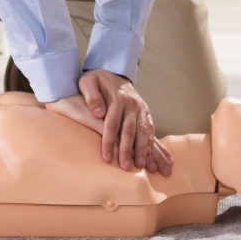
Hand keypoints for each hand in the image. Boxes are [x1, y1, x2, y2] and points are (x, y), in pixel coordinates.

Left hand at [44, 69, 172, 174]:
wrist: (113, 71)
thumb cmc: (97, 80)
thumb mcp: (88, 82)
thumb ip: (92, 96)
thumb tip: (98, 113)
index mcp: (118, 98)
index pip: (112, 124)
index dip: (109, 142)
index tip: (106, 158)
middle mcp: (132, 104)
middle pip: (130, 130)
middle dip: (128, 150)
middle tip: (125, 168)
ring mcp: (141, 107)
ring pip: (143, 131)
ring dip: (144, 150)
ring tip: (142, 166)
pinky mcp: (146, 111)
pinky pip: (150, 128)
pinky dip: (151, 142)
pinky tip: (150, 155)